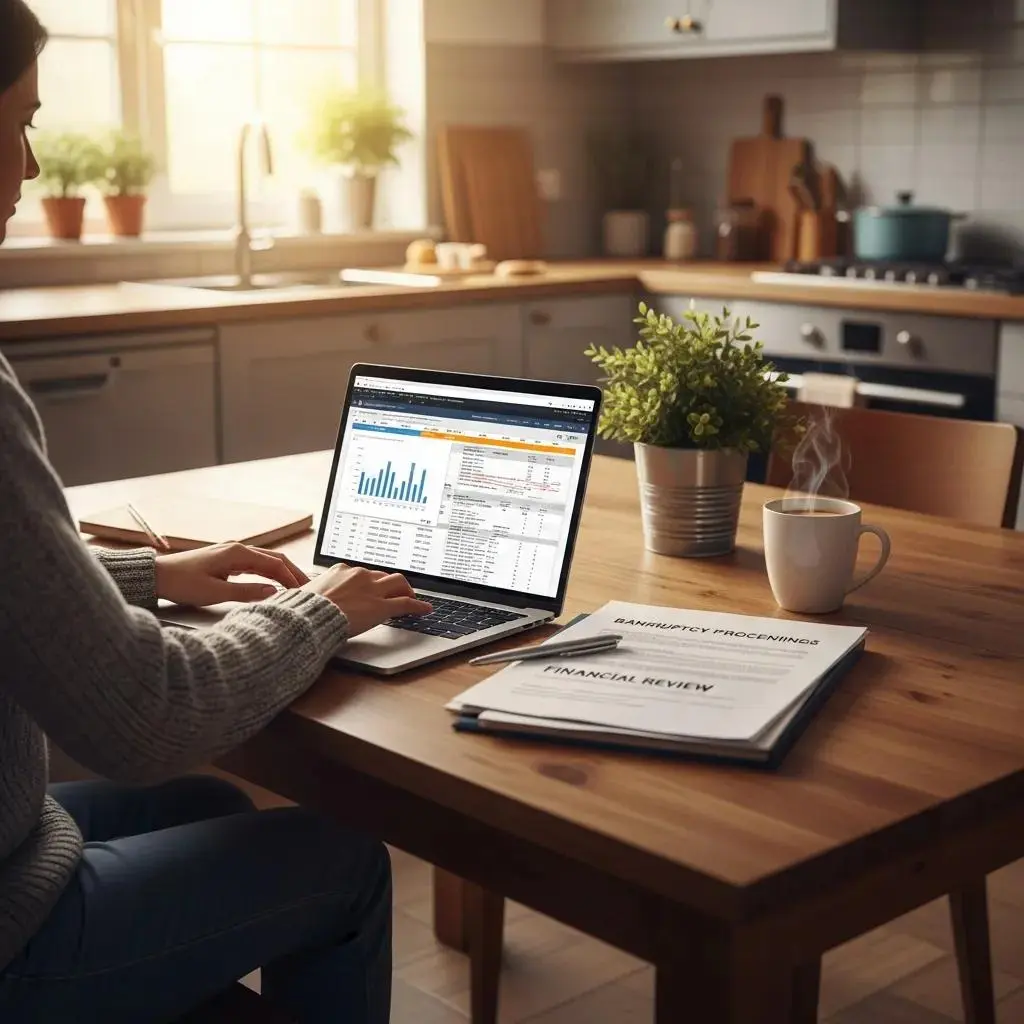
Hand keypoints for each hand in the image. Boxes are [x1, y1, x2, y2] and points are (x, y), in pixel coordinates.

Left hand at [154, 543, 308, 606]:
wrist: (157, 576)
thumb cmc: (182, 583)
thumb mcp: (215, 592)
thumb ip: (247, 592)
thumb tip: (273, 592)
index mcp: (237, 553)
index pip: (275, 563)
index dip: (292, 577)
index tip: (305, 590)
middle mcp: (237, 548)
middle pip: (274, 558)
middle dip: (292, 572)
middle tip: (308, 587)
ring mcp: (231, 553)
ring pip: (265, 560)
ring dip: (281, 572)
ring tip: (295, 586)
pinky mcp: (225, 560)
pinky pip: (254, 564)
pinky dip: (268, 572)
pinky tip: (272, 582)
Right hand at [302, 564, 431, 636]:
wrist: (310, 617)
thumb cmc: (302, 609)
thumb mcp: (303, 594)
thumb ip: (311, 593)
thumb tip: (300, 597)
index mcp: (340, 570)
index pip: (361, 573)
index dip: (369, 582)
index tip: (370, 587)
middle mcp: (359, 575)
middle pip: (382, 575)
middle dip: (389, 584)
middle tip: (394, 592)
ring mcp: (372, 590)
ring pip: (398, 583)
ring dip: (406, 589)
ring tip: (411, 597)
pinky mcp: (382, 606)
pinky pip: (406, 603)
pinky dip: (418, 606)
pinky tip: (425, 609)